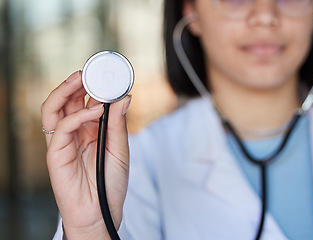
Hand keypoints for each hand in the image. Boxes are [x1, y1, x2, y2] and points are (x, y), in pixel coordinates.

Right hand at [41, 71, 130, 238]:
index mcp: (89, 130)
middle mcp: (74, 133)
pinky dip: (76, 116)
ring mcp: (63, 142)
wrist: (102, 212)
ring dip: (65, 91)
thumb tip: (125, 97)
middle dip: (75, 82)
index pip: (84, 101)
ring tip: (82, 79)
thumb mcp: (120, 149)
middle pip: (66, 100)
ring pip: (53, 108)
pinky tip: (94, 111)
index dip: (91, 86)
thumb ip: (118, 124)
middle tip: (90, 71)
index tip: (106, 72)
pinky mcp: (56, 154)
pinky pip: (61, 128)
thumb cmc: (110, 183)